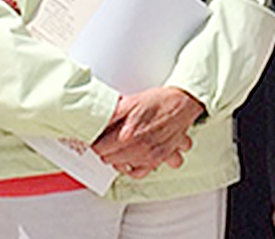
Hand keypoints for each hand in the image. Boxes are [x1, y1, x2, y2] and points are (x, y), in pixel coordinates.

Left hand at [89, 86, 203, 176]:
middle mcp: (138, 149)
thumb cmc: (158, 102)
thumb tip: (95, 119)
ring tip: (113, 150)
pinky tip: (128, 161)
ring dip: (116, 159)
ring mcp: (149, 157)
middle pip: (108, 158)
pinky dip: (132, 169)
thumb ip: (111, 113)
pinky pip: (140, 172)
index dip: (93, 142)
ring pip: (123, 166)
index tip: (91, 138)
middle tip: (101, 142)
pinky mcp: (158, 160)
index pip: (99, 147)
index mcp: (127, 135)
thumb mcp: (130, 102)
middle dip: (103, 150)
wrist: (183, 105)